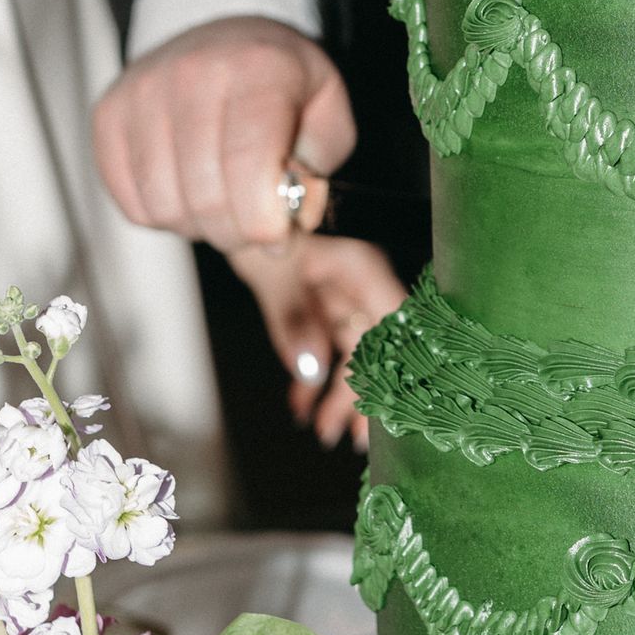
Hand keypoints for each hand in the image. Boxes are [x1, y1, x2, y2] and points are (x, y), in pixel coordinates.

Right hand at [94, 17, 355, 251]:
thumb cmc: (282, 85)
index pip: (249, 166)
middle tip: (253, 223)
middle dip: (236, 231)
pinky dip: (163, 215)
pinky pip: (132, 203)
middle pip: (204, 197)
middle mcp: (192, 72)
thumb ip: (316, 170)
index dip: (263, 222)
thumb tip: (283, 216)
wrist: (226, 37)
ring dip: (198, 226)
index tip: (277, 235)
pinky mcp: (109, 114)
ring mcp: (142, 91)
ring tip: (222, 202)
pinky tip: (188, 190)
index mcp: (258, 68)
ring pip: (164, 206)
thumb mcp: (328, 115)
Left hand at [227, 234, 406, 447]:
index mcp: (362, 266)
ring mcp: (340, 290)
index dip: (402, 369)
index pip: (398, 326)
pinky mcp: (320, 297)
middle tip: (356, 439)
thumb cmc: (258, 213)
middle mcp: (359, 280)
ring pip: (351, 350)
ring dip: (336, 392)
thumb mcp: (272, 270)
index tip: (397, 410)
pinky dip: (312, 373)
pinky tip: (301, 403)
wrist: (232, 194)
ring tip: (323, 432)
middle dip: (365, 395)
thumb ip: (293, 320)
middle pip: (377, 345)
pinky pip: (325, 341)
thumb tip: (311, 370)